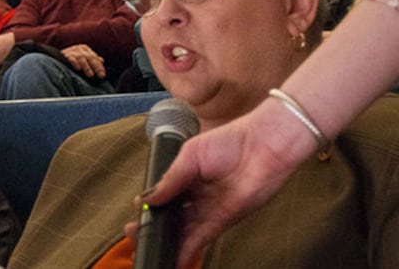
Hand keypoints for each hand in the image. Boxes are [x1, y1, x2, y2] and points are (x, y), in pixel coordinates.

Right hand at [61, 44, 105, 78]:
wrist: (55, 59)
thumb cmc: (72, 61)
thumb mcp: (83, 60)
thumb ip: (92, 60)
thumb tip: (102, 60)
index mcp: (84, 49)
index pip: (94, 57)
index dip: (99, 66)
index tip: (103, 75)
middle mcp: (78, 48)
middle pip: (89, 57)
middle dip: (96, 67)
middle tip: (100, 75)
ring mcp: (71, 50)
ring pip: (81, 58)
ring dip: (87, 67)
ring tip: (91, 75)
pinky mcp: (64, 54)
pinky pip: (71, 58)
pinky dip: (75, 63)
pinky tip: (78, 69)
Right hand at [124, 100, 314, 266]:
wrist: (263, 144)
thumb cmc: (232, 141)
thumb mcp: (190, 155)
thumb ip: (170, 179)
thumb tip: (147, 200)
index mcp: (188, 177)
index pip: (164, 197)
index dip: (150, 207)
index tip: (135, 214)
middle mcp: (198, 196)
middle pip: (172, 217)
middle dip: (154, 227)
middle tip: (135, 234)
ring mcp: (210, 209)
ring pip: (184, 231)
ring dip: (167, 241)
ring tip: (148, 250)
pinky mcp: (224, 219)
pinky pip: (202, 238)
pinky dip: (187, 250)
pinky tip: (173, 258)